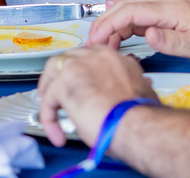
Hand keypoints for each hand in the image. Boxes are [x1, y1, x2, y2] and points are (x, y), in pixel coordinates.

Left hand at [37, 46, 156, 146]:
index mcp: (116, 58)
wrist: (137, 125)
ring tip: (52, 112)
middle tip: (60, 97)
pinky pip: (48, 98)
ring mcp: (80, 65)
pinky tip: (57, 134)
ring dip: (50, 91)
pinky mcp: (65, 81)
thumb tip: (122, 96)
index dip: (83, 74)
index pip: (91, 59)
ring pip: (53, 70)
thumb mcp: (140, 93)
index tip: (82, 89)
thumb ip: (126, 89)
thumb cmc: (140, 117)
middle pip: (69, 58)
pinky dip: (49, 117)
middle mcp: (97, 55)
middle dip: (62, 77)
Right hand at [88, 0, 189, 67]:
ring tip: (104, 37)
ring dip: (112, 15)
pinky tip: (120, 26)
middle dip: (105, 19)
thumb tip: (149, 36)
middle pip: (126, 0)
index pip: (132, 9)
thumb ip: (175, 42)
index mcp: (174, 5)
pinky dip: (123, 11)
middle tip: (93, 41)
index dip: (110, 24)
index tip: (96, 38)